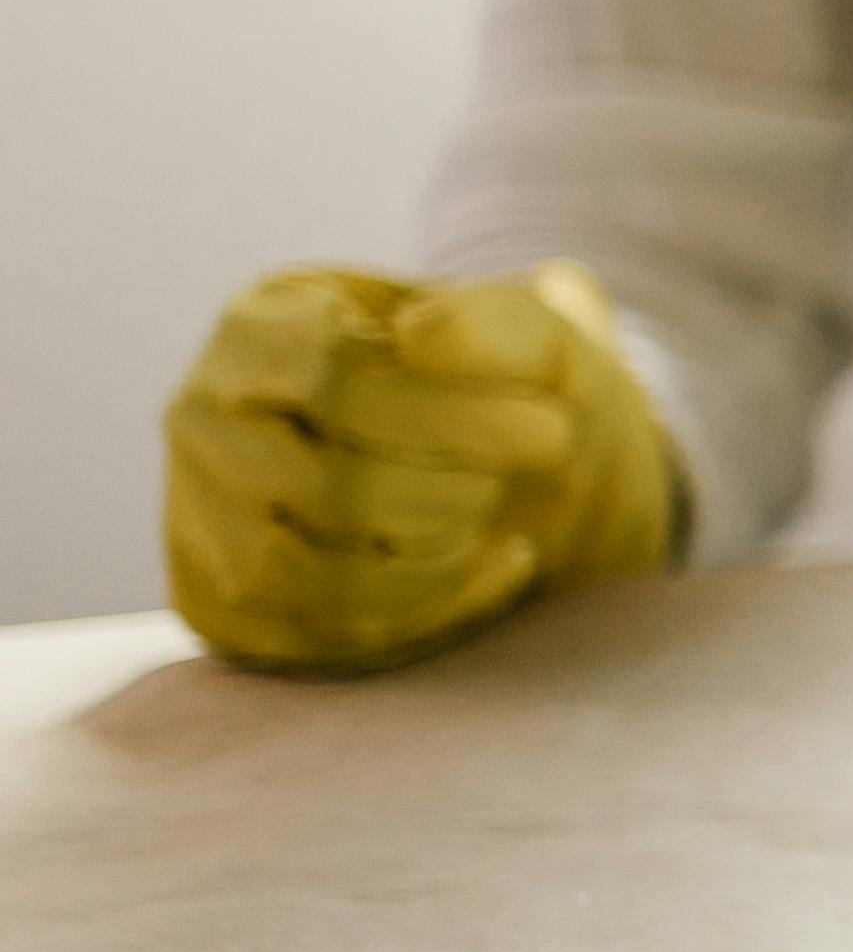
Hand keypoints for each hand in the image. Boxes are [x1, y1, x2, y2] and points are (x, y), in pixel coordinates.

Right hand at [163, 261, 684, 674]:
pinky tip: (492, 564)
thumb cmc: (506, 390)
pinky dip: (423, 606)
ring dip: (430, 555)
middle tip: (544, 471)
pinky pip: (309, 629)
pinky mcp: (222, 603)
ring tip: (495, 516)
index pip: (333, 375)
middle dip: (459, 489)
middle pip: (324, 482)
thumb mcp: (531, 335)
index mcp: (261, 326)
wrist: (505, 465)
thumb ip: (498, 321)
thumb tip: (420, 334)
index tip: (555, 420)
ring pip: (299, 568)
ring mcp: (197, 513)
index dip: (454, 410)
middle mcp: (204, 418)